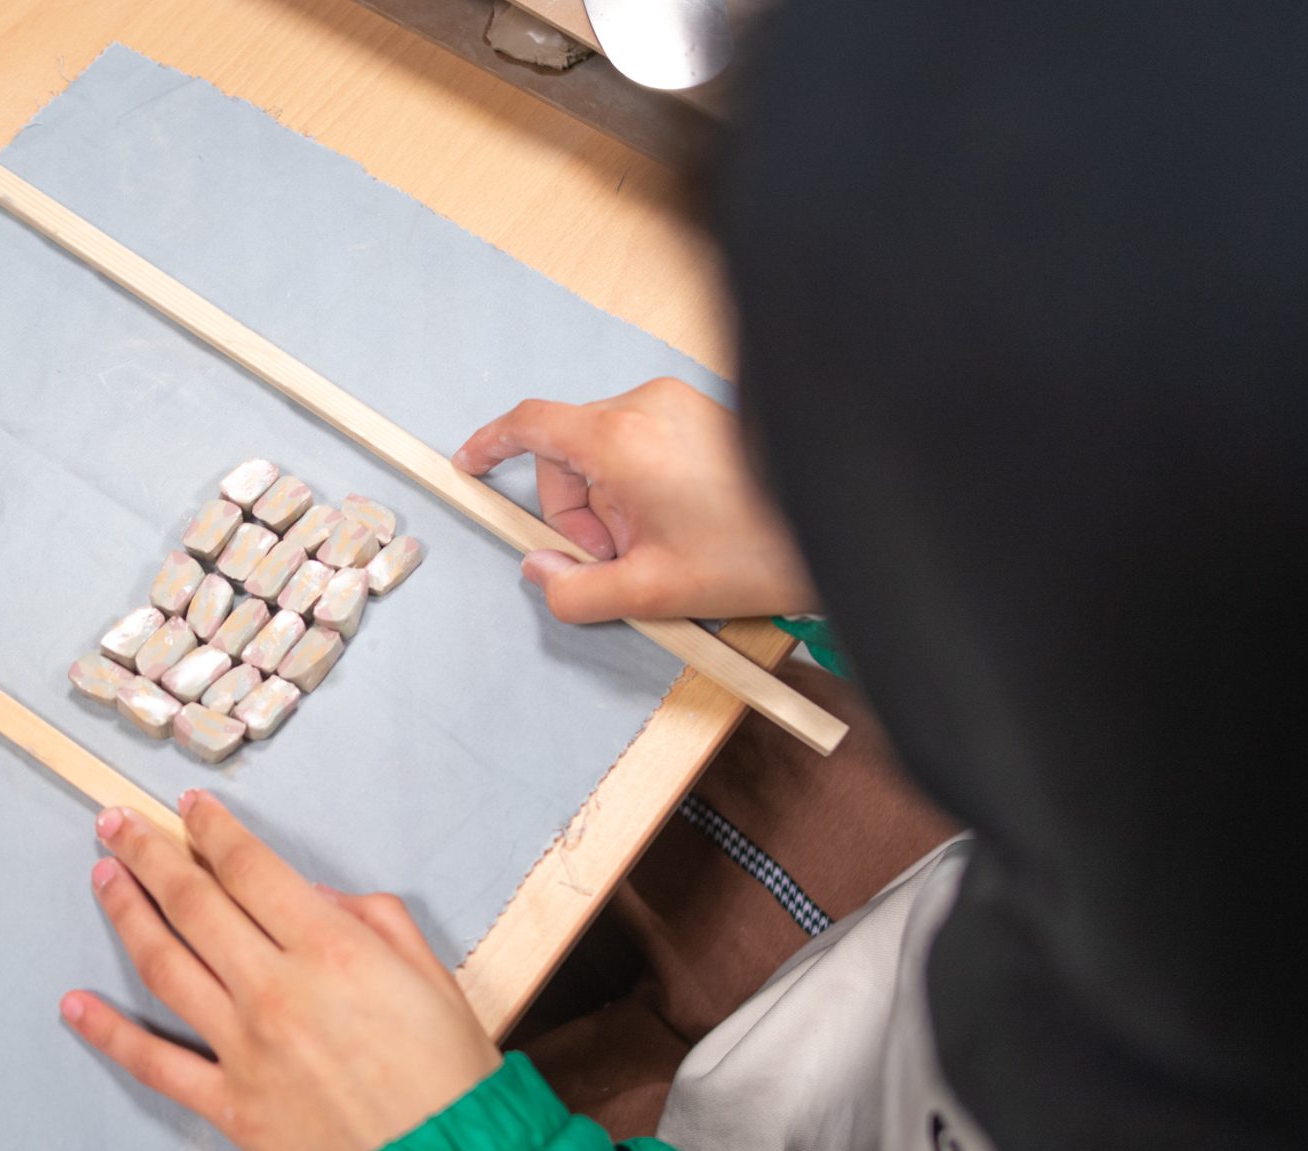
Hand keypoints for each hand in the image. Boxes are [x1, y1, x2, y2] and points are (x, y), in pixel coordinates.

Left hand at [63, 792, 500, 1150]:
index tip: (187, 806)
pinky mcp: (228, 1106)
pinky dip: (107, 1032)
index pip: (250, 869)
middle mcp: (275, 989)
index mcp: (331, 949)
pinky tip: (73, 1004)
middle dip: (148, 854)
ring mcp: (244, 1048)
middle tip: (114, 822)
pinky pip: (154, 1062)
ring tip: (102, 877)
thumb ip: (374, 920)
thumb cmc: (449, 1077)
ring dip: (126, 914)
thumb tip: (314, 897)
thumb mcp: (433, 975)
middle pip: (193, 903)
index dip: (212, 830)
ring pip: (165, 965)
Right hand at [451, 378, 817, 621]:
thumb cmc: (755, 552)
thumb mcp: (651, 591)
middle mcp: (645, 405)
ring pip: (606, 451)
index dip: (491, 446)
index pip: (530, 424)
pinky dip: (641, 485)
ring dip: (613, 503)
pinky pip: (642, 443)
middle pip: (569, 451)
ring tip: (661, 546)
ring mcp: (676, 403)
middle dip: (577, 511)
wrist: (836, 526)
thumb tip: (540, 570)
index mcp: (621, 438)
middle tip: (617, 559)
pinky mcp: (700, 411)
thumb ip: (575, 589)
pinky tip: (679, 525)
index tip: (472, 467)